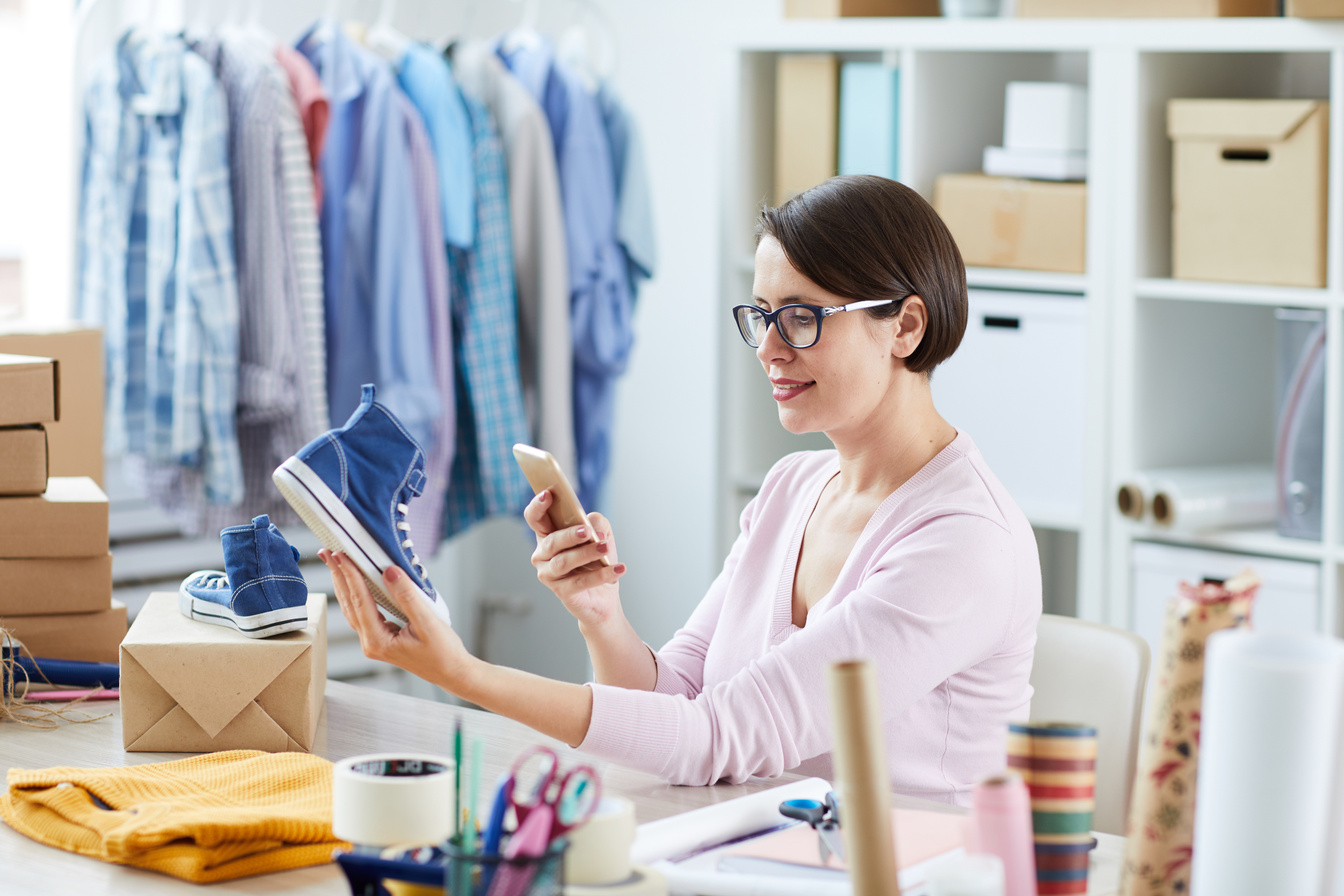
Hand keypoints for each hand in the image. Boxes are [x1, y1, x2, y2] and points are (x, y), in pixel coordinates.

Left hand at [319, 549, 475, 694]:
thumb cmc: (443, 652)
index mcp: (378, 641)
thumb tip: (389, 571)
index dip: (351, 575)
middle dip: (339, 576)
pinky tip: (354, 582)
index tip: (342, 554)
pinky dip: (356, 593)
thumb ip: (407, 596)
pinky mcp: (381, 637)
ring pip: (353, 608)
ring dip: (344, 584)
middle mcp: (371, 642)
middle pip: (349, 603)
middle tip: (328, 552)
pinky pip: (363, 612)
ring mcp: (374, 641)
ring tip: (335, 563)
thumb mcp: (427, 622)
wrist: (452, 672)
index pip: (360, 601)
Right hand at [523, 490, 626, 630]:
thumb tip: (591, 523)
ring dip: (586, 553)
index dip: (538, 506)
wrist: (603, 596)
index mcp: (548, 535)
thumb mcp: (602, 535)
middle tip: (588, 531)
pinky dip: (602, 575)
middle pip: (551, 541)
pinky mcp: (562, 592)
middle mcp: (542, 554)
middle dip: (570, 534)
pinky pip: (581, 581)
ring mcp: (549, 574)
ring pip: (564, 561)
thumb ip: (596, 523)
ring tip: (605, 548)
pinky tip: (619, 569)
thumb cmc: (597, 561)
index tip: (548, 493)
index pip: (535, 518)